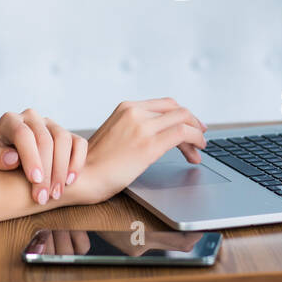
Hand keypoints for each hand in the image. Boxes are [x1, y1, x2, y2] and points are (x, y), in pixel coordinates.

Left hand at [0, 108, 87, 204]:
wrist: (9, 162)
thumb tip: (12, 159)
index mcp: (10, 121)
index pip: (23, 135)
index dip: (31, 157)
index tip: (34, 180)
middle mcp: (31, 117)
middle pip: (45, 140)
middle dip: (46, 171)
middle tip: (43, 197)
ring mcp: (51, 124)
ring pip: (64, 139)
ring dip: (62, 169)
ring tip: (56, 194)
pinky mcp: (67, 133)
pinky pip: (79, 143)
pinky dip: (77, 162)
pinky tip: (70, 181)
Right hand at [62, 97, 207, 206]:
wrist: (81, 178)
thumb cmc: (95, 164)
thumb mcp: (115, 135)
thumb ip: (134, 129)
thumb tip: (157, 136)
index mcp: (126, 108)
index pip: (165, 104)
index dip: (182, 114)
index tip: (191, 126)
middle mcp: (135, 112)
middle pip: (177, 110)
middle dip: (193, 123)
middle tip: (200, 138)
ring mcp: (142, 127)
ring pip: (183, 119)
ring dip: (196, 134)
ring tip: (200, 149)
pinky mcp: (148, 145)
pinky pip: (182, 135)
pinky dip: (195, 141)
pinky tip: (196, 152)